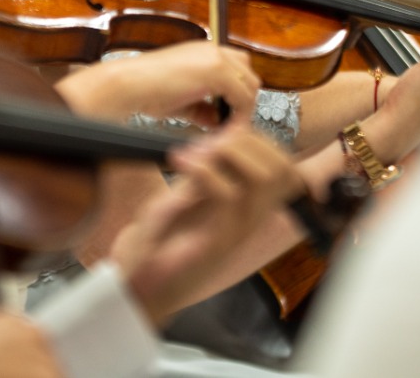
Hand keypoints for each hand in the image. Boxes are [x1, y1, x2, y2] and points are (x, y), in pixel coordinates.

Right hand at [56, 42, 260, 126]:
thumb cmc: (145, 90)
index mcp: (203, 52)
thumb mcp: (181, 101)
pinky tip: (224, 129)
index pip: (237, 68)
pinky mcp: (217, 71)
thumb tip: (218, 121)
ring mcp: (216, 58)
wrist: (128, 85)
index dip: (236, 92)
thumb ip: (203, 108)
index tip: (227, 115)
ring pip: (250, 85)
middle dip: (243, 99)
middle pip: (248, 74)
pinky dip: (238, 116)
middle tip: (231, 123)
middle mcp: (212, 50)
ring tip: (228, 129)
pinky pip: (243, 97)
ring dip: (243, 108)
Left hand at [111, 126, 303, 324]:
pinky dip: (204, 169)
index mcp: (247, 207)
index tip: (222, 132)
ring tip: (194, 151)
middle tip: (208, 141)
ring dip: (228, 151)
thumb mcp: (184, 195)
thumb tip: (231, 129)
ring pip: (262, 179)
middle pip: (281, 168)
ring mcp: (237, 233)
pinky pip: (228, 196)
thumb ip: (210, 167)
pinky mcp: (218, 243)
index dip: (259, 139)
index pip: (283, 165)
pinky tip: (179, 161)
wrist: (136, 289)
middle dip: (247, 140)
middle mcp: (250, 220)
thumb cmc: (157, 244)